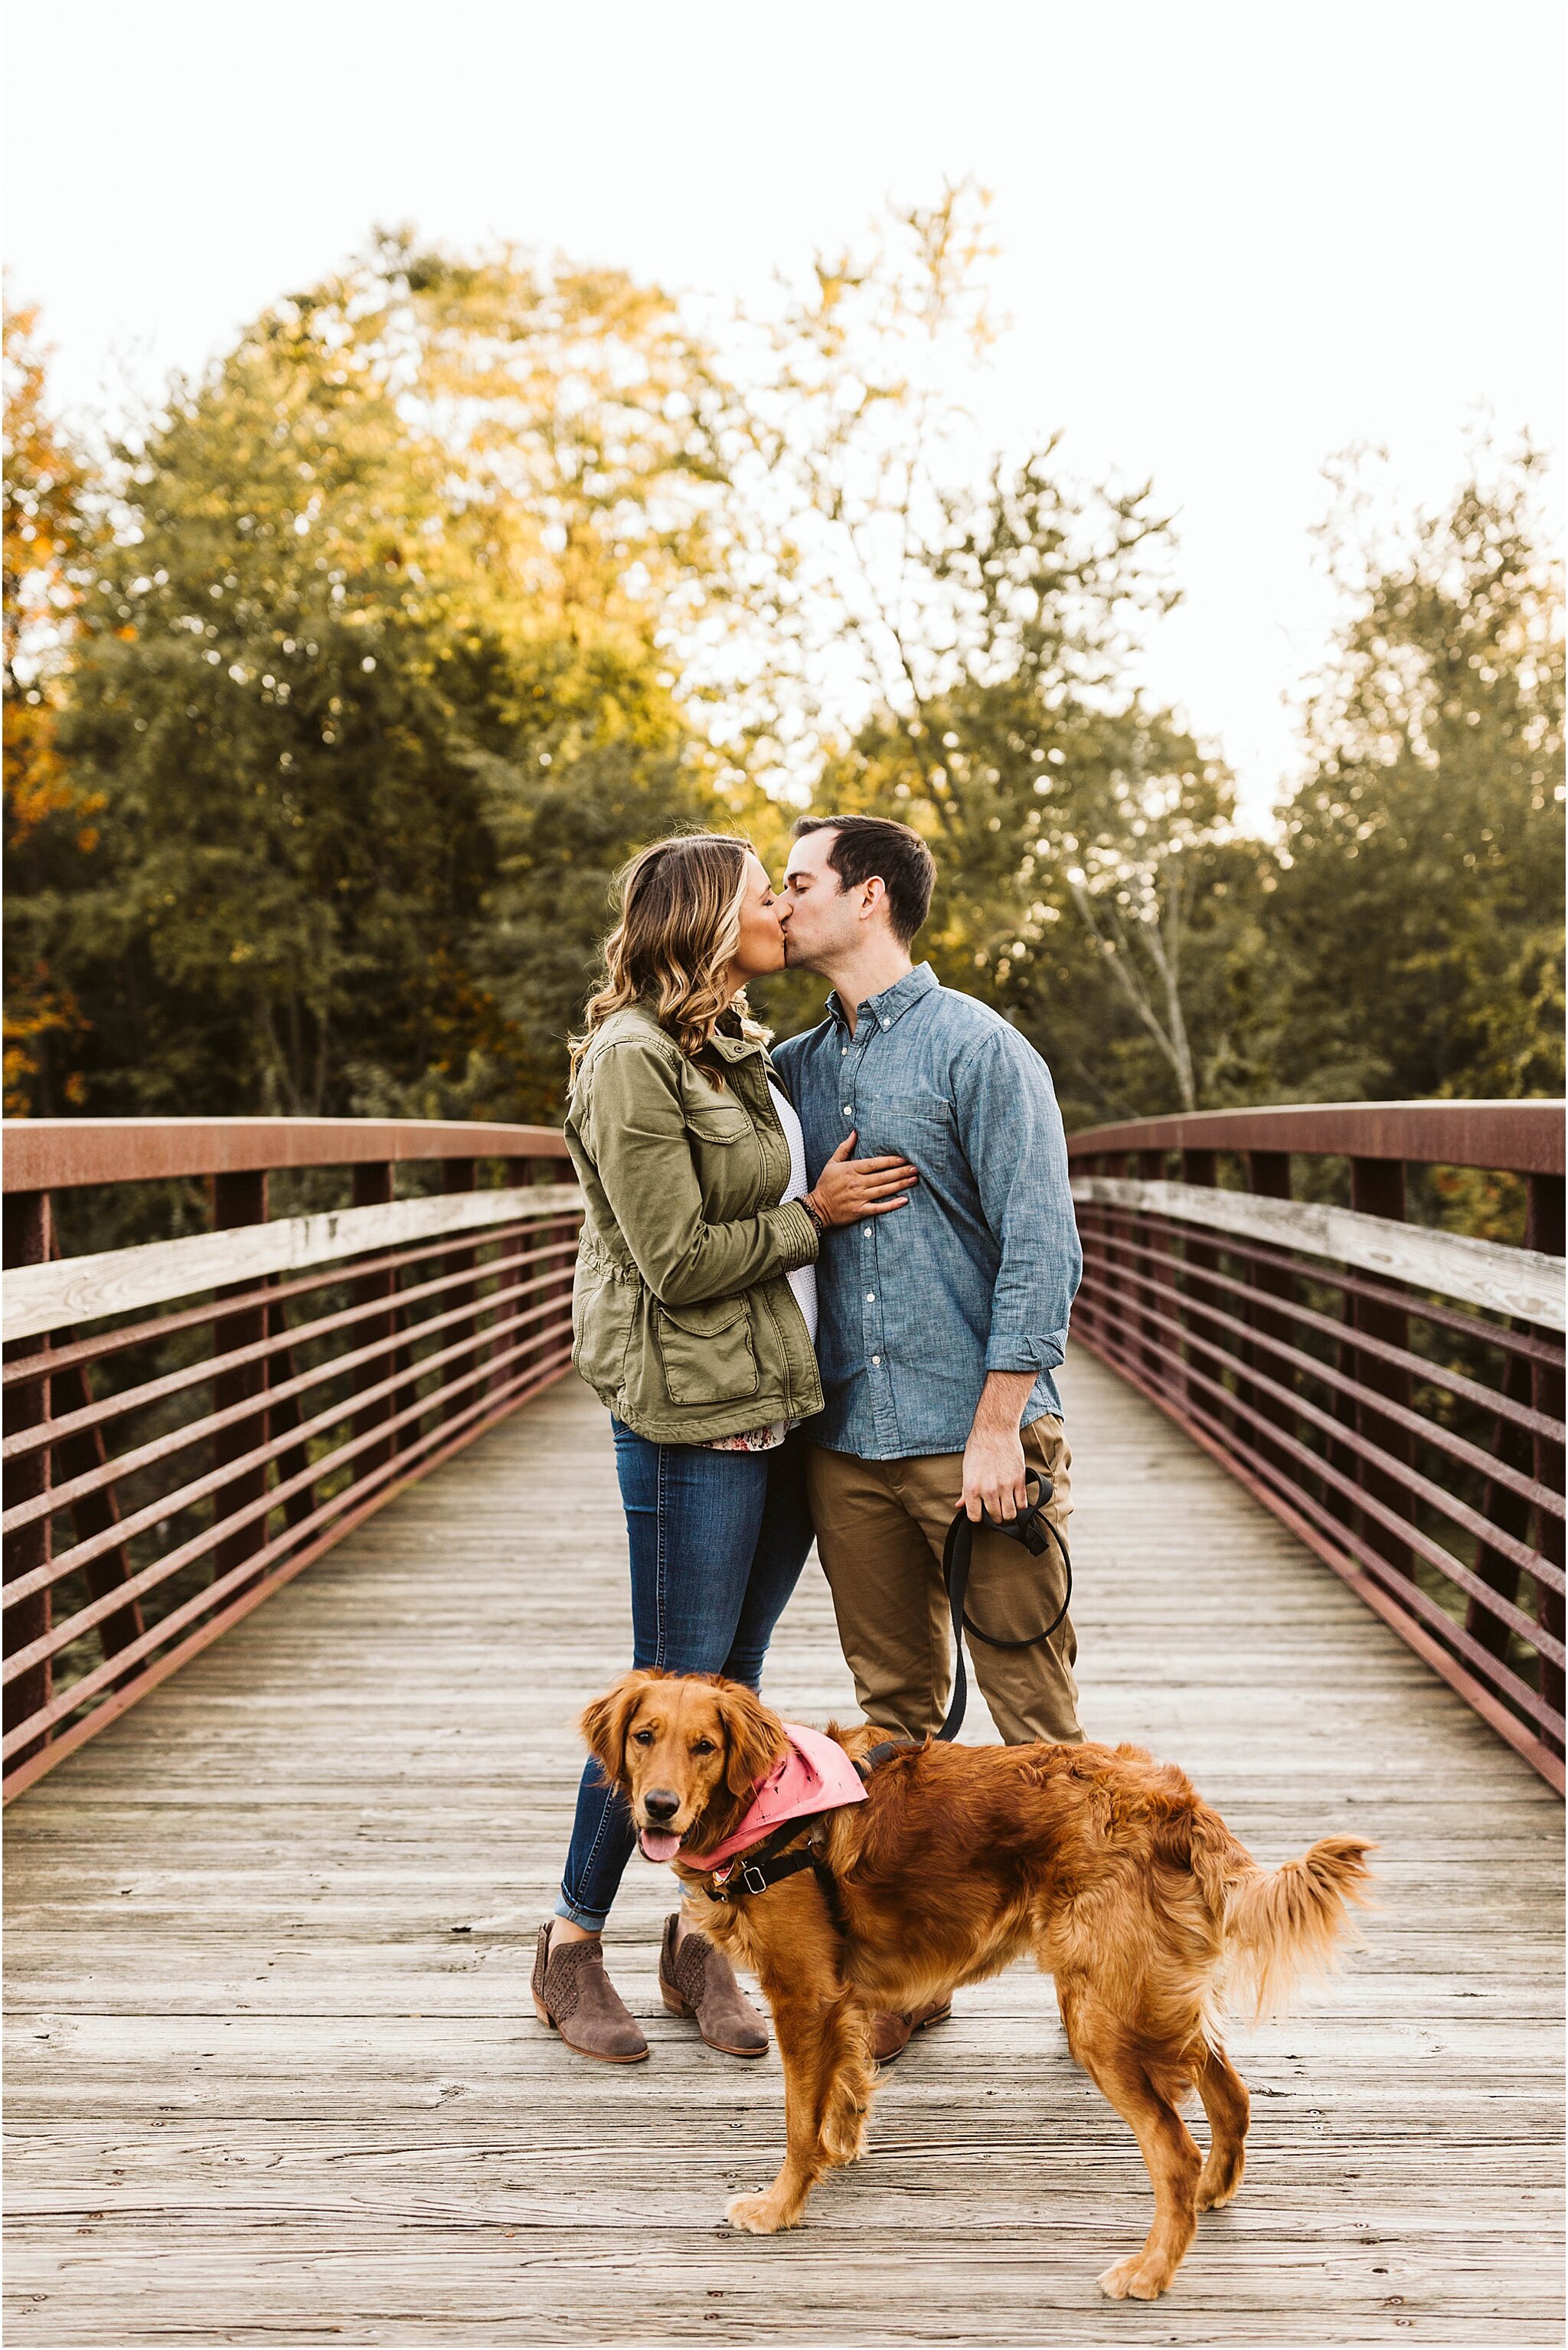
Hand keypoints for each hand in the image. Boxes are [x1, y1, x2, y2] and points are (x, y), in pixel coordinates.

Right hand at [806, 1134, 918, 1228]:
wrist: (817, 1208)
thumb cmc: (826, 1184)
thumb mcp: (832, 1163)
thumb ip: (845, 1147)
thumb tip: (855, 1132)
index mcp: (851, 1170)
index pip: (874, 1164)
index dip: (890, 1161)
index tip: (903, 1158)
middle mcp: (856, 1183)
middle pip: (883, 1176)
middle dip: (900, 1172)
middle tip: (915, 1168)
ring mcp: (859, 1198)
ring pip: (884, 1190)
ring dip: (900, 1185)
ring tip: (914, 1179)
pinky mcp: (860, 1211)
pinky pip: (879, 1208)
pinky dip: (892, 1205)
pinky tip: (904, 1200)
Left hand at [960, 1371, 1035, 1520]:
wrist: (995, 1430)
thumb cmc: (978, 1447)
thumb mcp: (967, 1469)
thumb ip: (965, 1491)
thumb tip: (959, 1505)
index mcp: (972, 1488)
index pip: (975, 1517)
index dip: (979, 1516)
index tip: (982, 1511)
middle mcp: (988, 1490)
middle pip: (995, 1518)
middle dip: (995, 1516)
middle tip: (996, 1509)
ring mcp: (1005, 1486)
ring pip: (1010, 1515)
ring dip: (1009, 1513)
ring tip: (1007, 1506)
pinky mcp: (1019, 1481)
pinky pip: (1023, 1504)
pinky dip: (1020, 1505)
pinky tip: (1016, 1499)